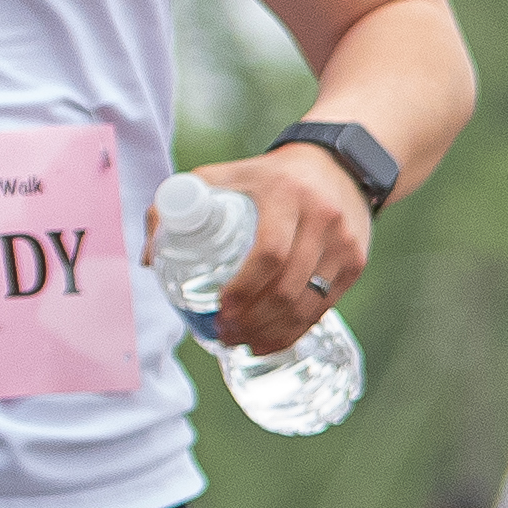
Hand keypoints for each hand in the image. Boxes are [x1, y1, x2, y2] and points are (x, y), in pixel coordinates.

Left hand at [175, 148, 369, 342]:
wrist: (340, 165)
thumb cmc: (270, 176)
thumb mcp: (226, 175)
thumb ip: (178, 203)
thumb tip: (151, 256)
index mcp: (285, 195)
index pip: (269, 253)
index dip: (244, 289)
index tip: (220, 308)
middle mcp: (321, 219)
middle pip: (288, 287)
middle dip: (253, 320)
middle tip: (226, 333)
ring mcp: (344, 243)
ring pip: (308, 304)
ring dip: (274, 332)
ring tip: (245, 342)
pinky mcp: (356, 261)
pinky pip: (325, 306)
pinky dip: (298, 330)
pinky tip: (273, 339)